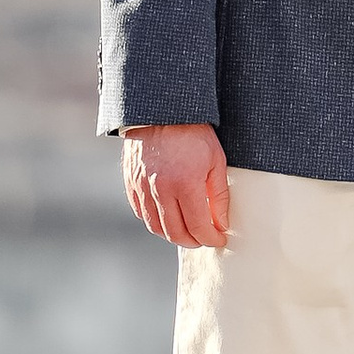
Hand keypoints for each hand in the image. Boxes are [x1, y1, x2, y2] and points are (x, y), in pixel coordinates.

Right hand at [121, 124, 230, 246]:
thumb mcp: (216, 160)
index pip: (198, 226)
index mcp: (185, 184)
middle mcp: (160, 190)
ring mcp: (143, 188)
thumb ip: (219, 195)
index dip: (211, 238)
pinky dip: (155, 222)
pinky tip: (168, 219)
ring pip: (156, 227)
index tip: (219, 239)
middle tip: (204, 239)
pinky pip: (141, 213)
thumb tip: (221, 223)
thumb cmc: (194, 133)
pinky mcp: (131, 184)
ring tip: (188, 232)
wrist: (162, 112)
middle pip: (175, 233)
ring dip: (173, 235)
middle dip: (193, 241)